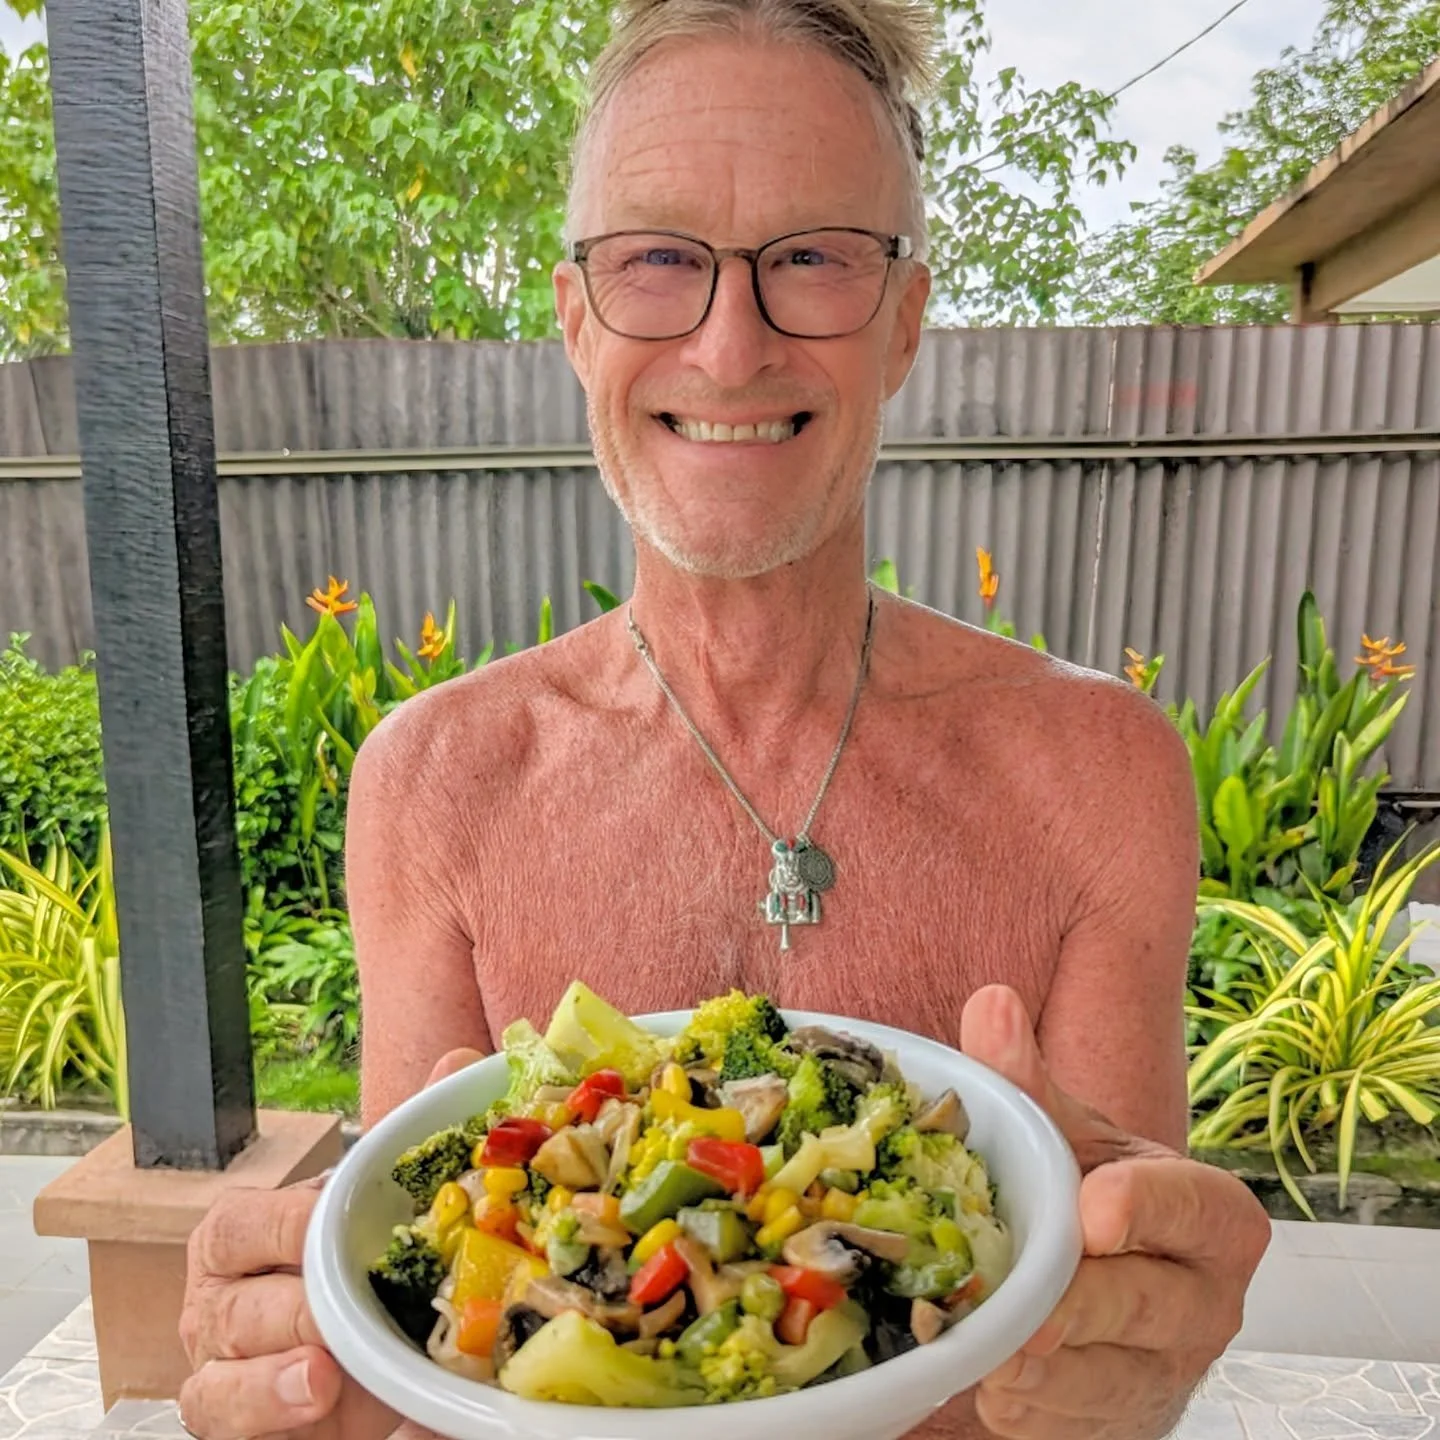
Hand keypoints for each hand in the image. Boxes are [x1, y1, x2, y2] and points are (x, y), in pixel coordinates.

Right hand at [176, 1047, 485, 1438]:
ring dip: (271, 1383)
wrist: (356, 1350)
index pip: (239, 1224)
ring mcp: (223, 1368)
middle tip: (334, 1319)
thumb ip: (412, 1135)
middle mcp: (220, 1300)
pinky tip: (324, 1405)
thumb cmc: (353, 1263)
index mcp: (244, 1235)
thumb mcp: (383, 1201)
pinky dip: (269, 1420)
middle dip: (286, 1313)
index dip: (278, 1227)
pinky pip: (230, 1427)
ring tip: (322, 1379)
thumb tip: (460, 1063)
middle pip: (229, 1307)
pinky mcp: (236, 1422)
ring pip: (220, 1380)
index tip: (319, 1226)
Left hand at [960, 986, 1270, 1439]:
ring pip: (1105, 1377)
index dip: (1146, 1209)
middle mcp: (1206, 1299)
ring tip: (986, 1344)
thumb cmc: (1085, 1196)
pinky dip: (1022, 1404)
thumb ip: (1027, 1078)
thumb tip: (992, 1003)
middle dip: (1077, 1305)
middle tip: (1020, 1312)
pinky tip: (985, 1376)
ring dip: (1036, 1366)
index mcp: (1212, 1215)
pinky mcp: (1122, 1424)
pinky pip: (1069, 1424)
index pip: (1194, 1207)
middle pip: (1146, 1303)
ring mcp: (1167, 1371)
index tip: (1093, 1213)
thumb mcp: (1065, 1135)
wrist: (1096, 1295)